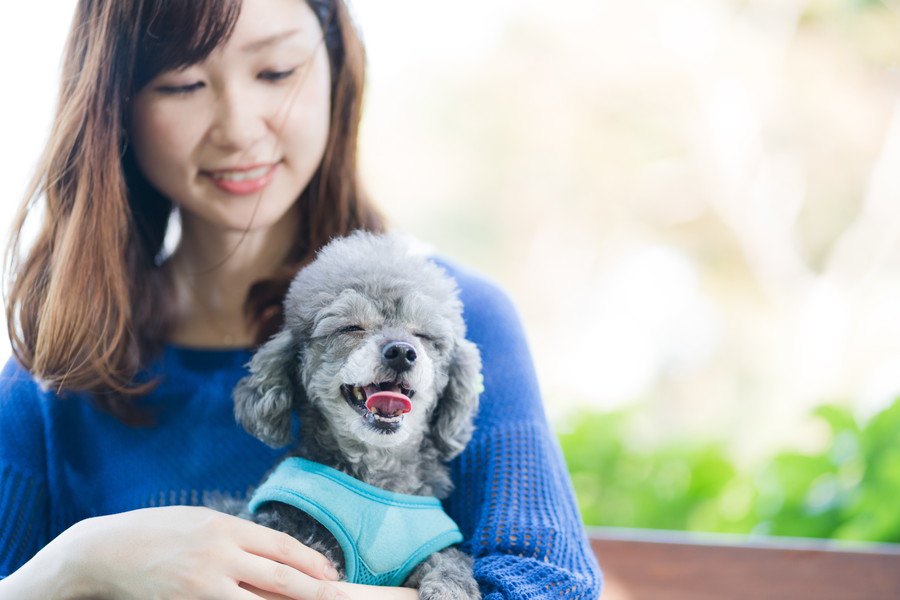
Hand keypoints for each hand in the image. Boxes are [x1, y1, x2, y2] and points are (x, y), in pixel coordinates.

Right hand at [1, 505, 347, 599]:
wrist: (105, 553)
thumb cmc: (156, 532)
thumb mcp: (201, 521)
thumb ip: (237, 537)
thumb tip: (276, 556)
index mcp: (226, 527)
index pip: (282, 546)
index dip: (312, 561)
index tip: (331, 573)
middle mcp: (219, 555)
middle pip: (279, 576)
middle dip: (314, 589)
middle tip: (338, 596)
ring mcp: (203, 584)